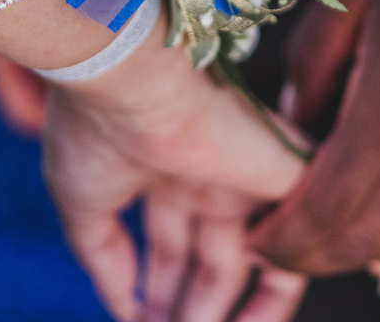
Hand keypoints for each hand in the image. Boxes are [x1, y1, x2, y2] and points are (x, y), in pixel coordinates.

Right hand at [43, 0, 307, 321]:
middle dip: (191, 310)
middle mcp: (207, 175)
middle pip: (211, 258)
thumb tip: (122, 306)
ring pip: (254, 258)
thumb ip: (104, 254)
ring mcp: (245, 177)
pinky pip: (296, 246)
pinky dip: (281, 293)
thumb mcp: (82, 200)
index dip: (159, 289)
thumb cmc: (95, 127)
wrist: (132, 80)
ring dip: (224, 311)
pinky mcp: (283, 177)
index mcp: (162, 171)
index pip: (173, 244)